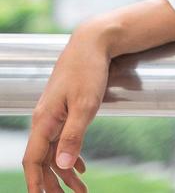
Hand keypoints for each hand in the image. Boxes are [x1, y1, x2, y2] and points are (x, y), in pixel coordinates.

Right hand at [23, 27, 104, 191]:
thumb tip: (63, 165)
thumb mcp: (86, 105)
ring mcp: (54, 116)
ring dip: (65, 173)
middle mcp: (44, 121)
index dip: (36, 183)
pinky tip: (81, 168)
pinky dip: (71, 156)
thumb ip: (74, 136)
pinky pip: (63, 140)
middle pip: (43, 161)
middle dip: (52, 184)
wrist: (93, 43)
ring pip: (54, 152)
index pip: (34, 160)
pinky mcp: (65, 110)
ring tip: (80, 191)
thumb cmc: (89, 70)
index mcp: (44, 121)